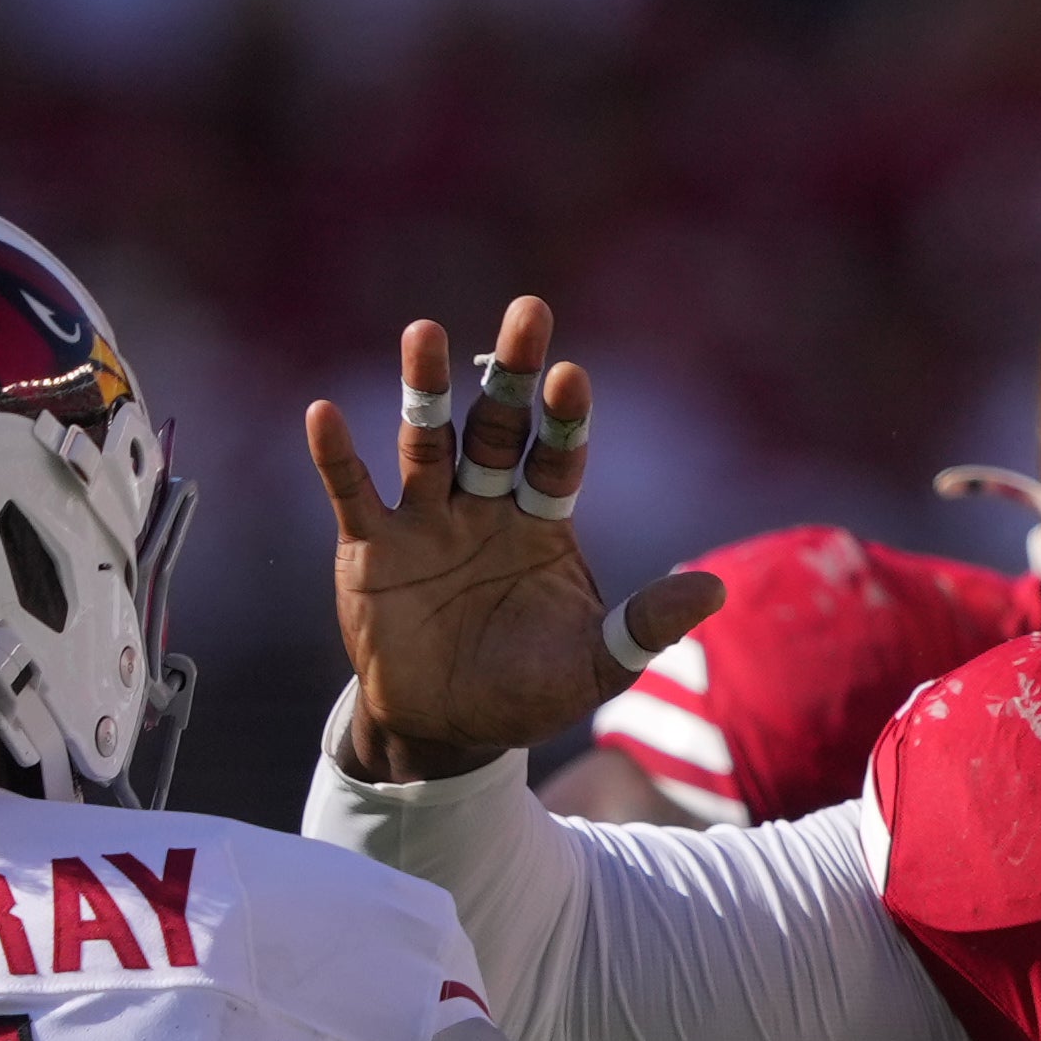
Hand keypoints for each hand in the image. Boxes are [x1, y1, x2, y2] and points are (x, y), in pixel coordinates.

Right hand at [307, 297, 724, 782]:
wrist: (449, 728)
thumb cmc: (529, 689)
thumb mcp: (594, 664)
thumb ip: (645, 626)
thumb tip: (716, 592)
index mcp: (540, 523)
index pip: (557, 458)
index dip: (564, 419)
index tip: (573, 374)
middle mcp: (484, 506)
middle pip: (498, 428)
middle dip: (511, 375)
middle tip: (530, 312)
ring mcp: (424, 520)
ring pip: (425, 441)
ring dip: (422, 390)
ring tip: (424, 332)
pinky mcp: (370, 547)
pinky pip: (352, 492)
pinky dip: (337, 456)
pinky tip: (324, 415)